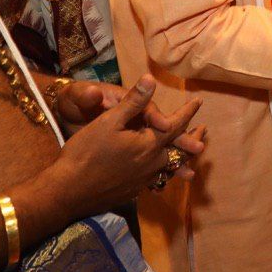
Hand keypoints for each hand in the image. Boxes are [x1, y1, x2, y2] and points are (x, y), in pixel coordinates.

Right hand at [50, 75, 205, 217]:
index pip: (176, 124)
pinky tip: (162, 174)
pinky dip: (164, 172)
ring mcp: (143, 180)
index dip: (187, 112)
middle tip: (203, 130)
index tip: (198, 102)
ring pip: (170, 166)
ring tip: (190, 155)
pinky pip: (156, 179)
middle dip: (191, 137)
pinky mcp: (133, 191)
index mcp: (149, 144)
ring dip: (181, 157)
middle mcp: (152, 163)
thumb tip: (151, 79)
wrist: (67, 192)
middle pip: (179, 148)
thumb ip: (133, 102)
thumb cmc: (85, 152)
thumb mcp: (108, 121)